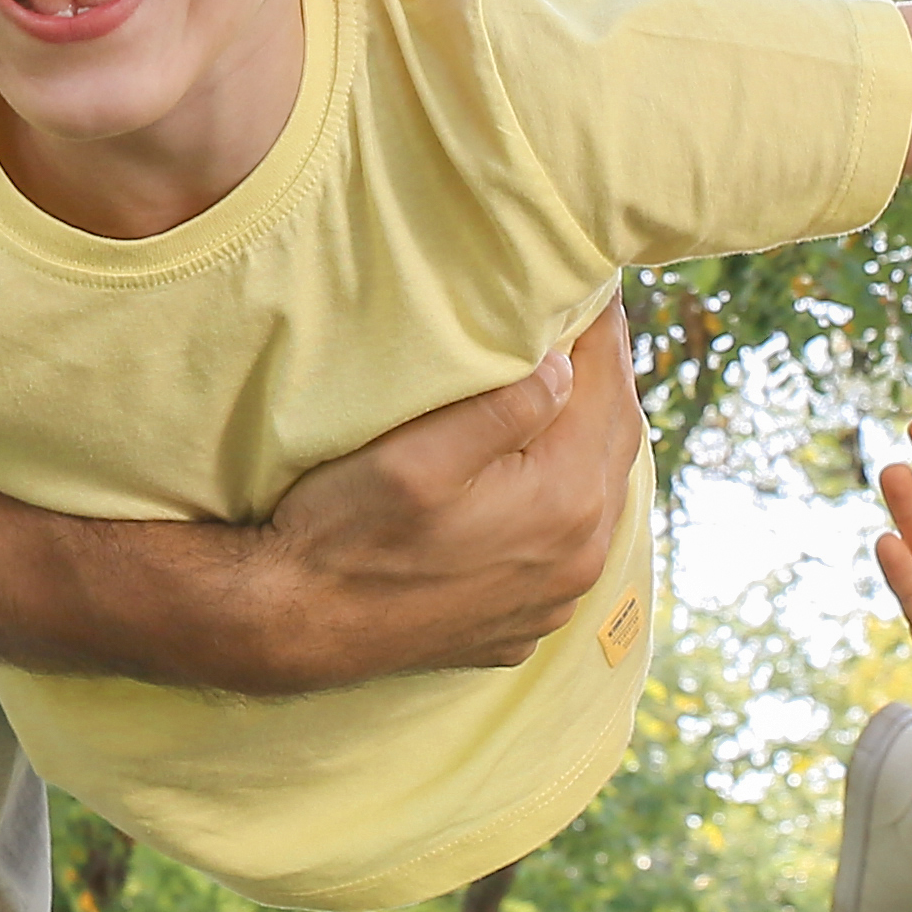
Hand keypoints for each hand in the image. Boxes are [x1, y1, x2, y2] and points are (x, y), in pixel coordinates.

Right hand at [255, 305, 641, 676]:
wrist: (295, 627)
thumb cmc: (345, 532)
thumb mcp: (419, 455)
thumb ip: (507, 407)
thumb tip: (567, 367)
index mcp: (565, 502)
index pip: (607, 390)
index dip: (604, 330)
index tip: (595, 284)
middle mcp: (579, 555)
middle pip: (616, 441)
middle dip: (607, 376)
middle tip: (590, 322)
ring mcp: (555, 596)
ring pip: (601, 494)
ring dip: (591, 437)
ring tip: (572, 384)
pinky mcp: (525, 618)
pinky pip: (572, 543)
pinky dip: (570, 497)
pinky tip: (543, 472)